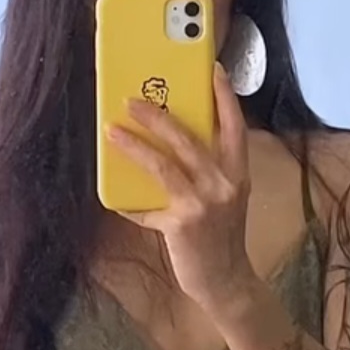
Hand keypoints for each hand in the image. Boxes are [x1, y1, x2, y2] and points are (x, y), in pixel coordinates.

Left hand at [106, 63, 255, 314]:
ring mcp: (203, 204)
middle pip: (189, 138)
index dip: (224, 97)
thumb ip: (205, 172)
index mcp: (237, 173)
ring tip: (112, 130)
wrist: (226, 281)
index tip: (213, 69)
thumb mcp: (223, 198)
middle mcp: (224, 184)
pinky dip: (128, 201)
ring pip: (164, 164)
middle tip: (132, 100)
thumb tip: (166, 145)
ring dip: (135, 145)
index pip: (235, 126)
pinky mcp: (182, 223)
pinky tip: (113, 195)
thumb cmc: (220, 237)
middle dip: (159, 115)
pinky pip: (147, 205)